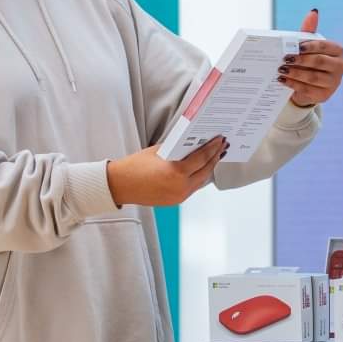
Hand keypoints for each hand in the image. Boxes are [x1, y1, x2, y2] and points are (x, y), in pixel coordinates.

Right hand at [106, 134, 227, 206]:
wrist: (120, 185)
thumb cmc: (135, 165)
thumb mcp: (159, 151)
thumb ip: (177, 148)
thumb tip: (194, 142)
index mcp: (177, 172)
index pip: (202, 158)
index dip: (213, 147)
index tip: (220, 139)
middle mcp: (181, 187)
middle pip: (205, 171)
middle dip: (215, 157)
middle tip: (222, 146)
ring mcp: (179, 196)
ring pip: (201, 181)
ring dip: (209, 168)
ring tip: (215, 157)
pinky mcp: (175, 201)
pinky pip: (192, 188)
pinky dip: (198, 177)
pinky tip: (201, 169)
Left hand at [278, 8, 342, 107]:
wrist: (310, 85)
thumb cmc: (310, 61)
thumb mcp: (309, 46)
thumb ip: (309, 31)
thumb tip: (313, 12)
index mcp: (338, 51)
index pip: (324, 46)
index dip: (310, 46)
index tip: (296, 47)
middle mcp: (340, 66)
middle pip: (318, 62)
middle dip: (300, 60)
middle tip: (285, 59)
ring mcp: (334, 82)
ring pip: (312, 77)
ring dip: (295, 73)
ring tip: (281, 70)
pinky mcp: (325, 95)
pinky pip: (307, 89)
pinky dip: (293, 84)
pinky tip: (283, 80)